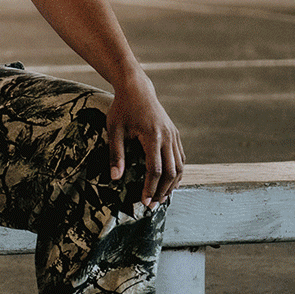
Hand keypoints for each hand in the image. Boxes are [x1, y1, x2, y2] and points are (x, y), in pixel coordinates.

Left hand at [106, 72, 184, 207]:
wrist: (136, 88)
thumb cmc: (122, 109)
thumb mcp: (114, 129)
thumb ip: (115, 154)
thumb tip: (115, 178)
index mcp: (152, 136)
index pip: (155, 170)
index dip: (150, 188)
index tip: (144, 202)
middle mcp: (167, 137)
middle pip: (171, 172)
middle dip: (163, 191)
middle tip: (153, 205)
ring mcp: (173, 135)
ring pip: (180, 166)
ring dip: (172, 184)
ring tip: (161, 198)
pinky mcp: (175, 134)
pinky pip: (181, 158)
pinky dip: (177, 172)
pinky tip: (169, 183)